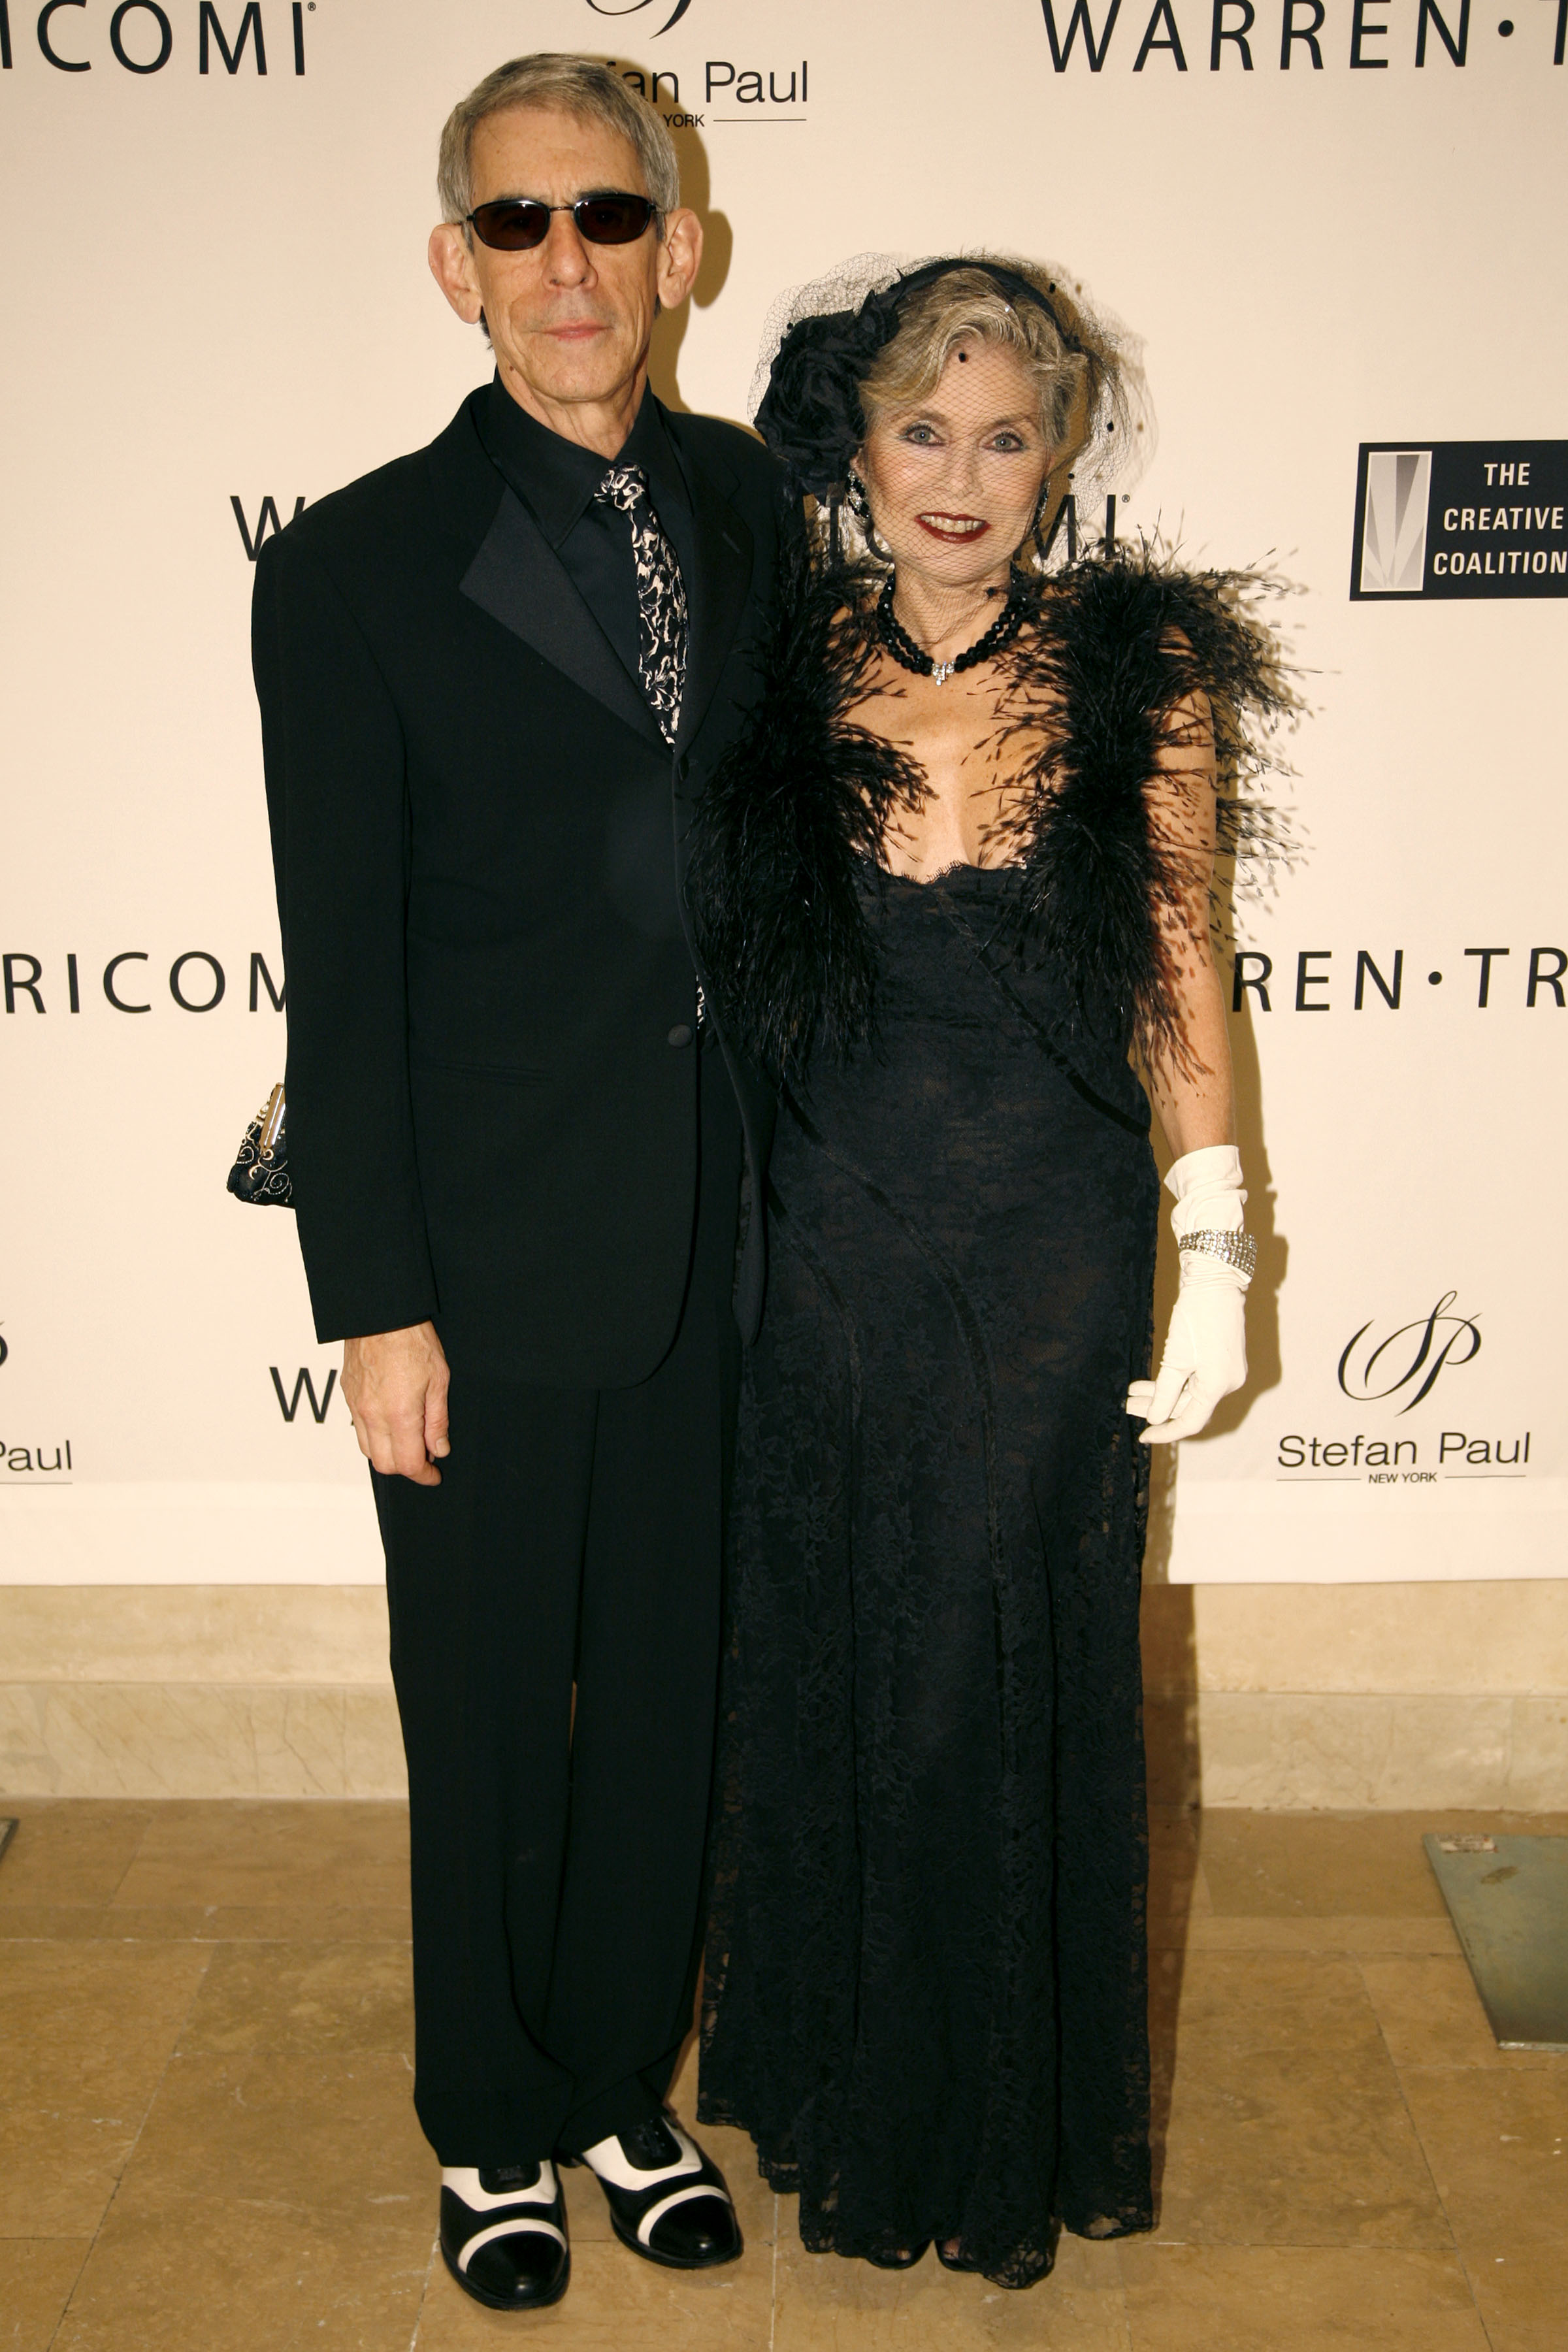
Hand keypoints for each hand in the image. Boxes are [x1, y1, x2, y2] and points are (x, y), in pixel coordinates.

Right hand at [341, 1322, 450, 1484]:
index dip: (423, 1475)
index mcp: (399, 1414)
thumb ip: (437, 1421)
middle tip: (424, 1457)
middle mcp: (372, 1415)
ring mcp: (356, 1406)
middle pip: (384, 1464)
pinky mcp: (347, 1395)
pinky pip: (358, 1428)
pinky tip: (391, 1422)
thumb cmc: (413, 1340)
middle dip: (406, 1468)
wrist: (380, 1314)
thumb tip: (438, 1450)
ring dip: (388, 1453)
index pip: (407, 1464)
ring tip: (409, 1440)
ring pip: (367, 1449)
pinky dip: (374, 1436)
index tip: (434, 1475)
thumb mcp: (439, 1380)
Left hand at [1126, 1258, 1246, 1442]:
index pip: (1191, 1421)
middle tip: (1128, 1405)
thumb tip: (1154, 1419)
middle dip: (1157, 1407)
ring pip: (1189, 1393)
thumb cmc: (1196, 1316)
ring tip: (1132, 1391)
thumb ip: (1165, 1393)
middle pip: (1188, 1407)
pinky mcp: (1220, 1360)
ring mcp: (1226, 1371)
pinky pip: (1195, 1380)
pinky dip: (1172, 1382)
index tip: (1143, 1436)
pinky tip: (1148, 1382)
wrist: (1214, 1282)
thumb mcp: (1175, 1359)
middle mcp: (1227, 1383)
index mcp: (1219, 1385)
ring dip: (1161, 1394)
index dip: (1165, 1432)